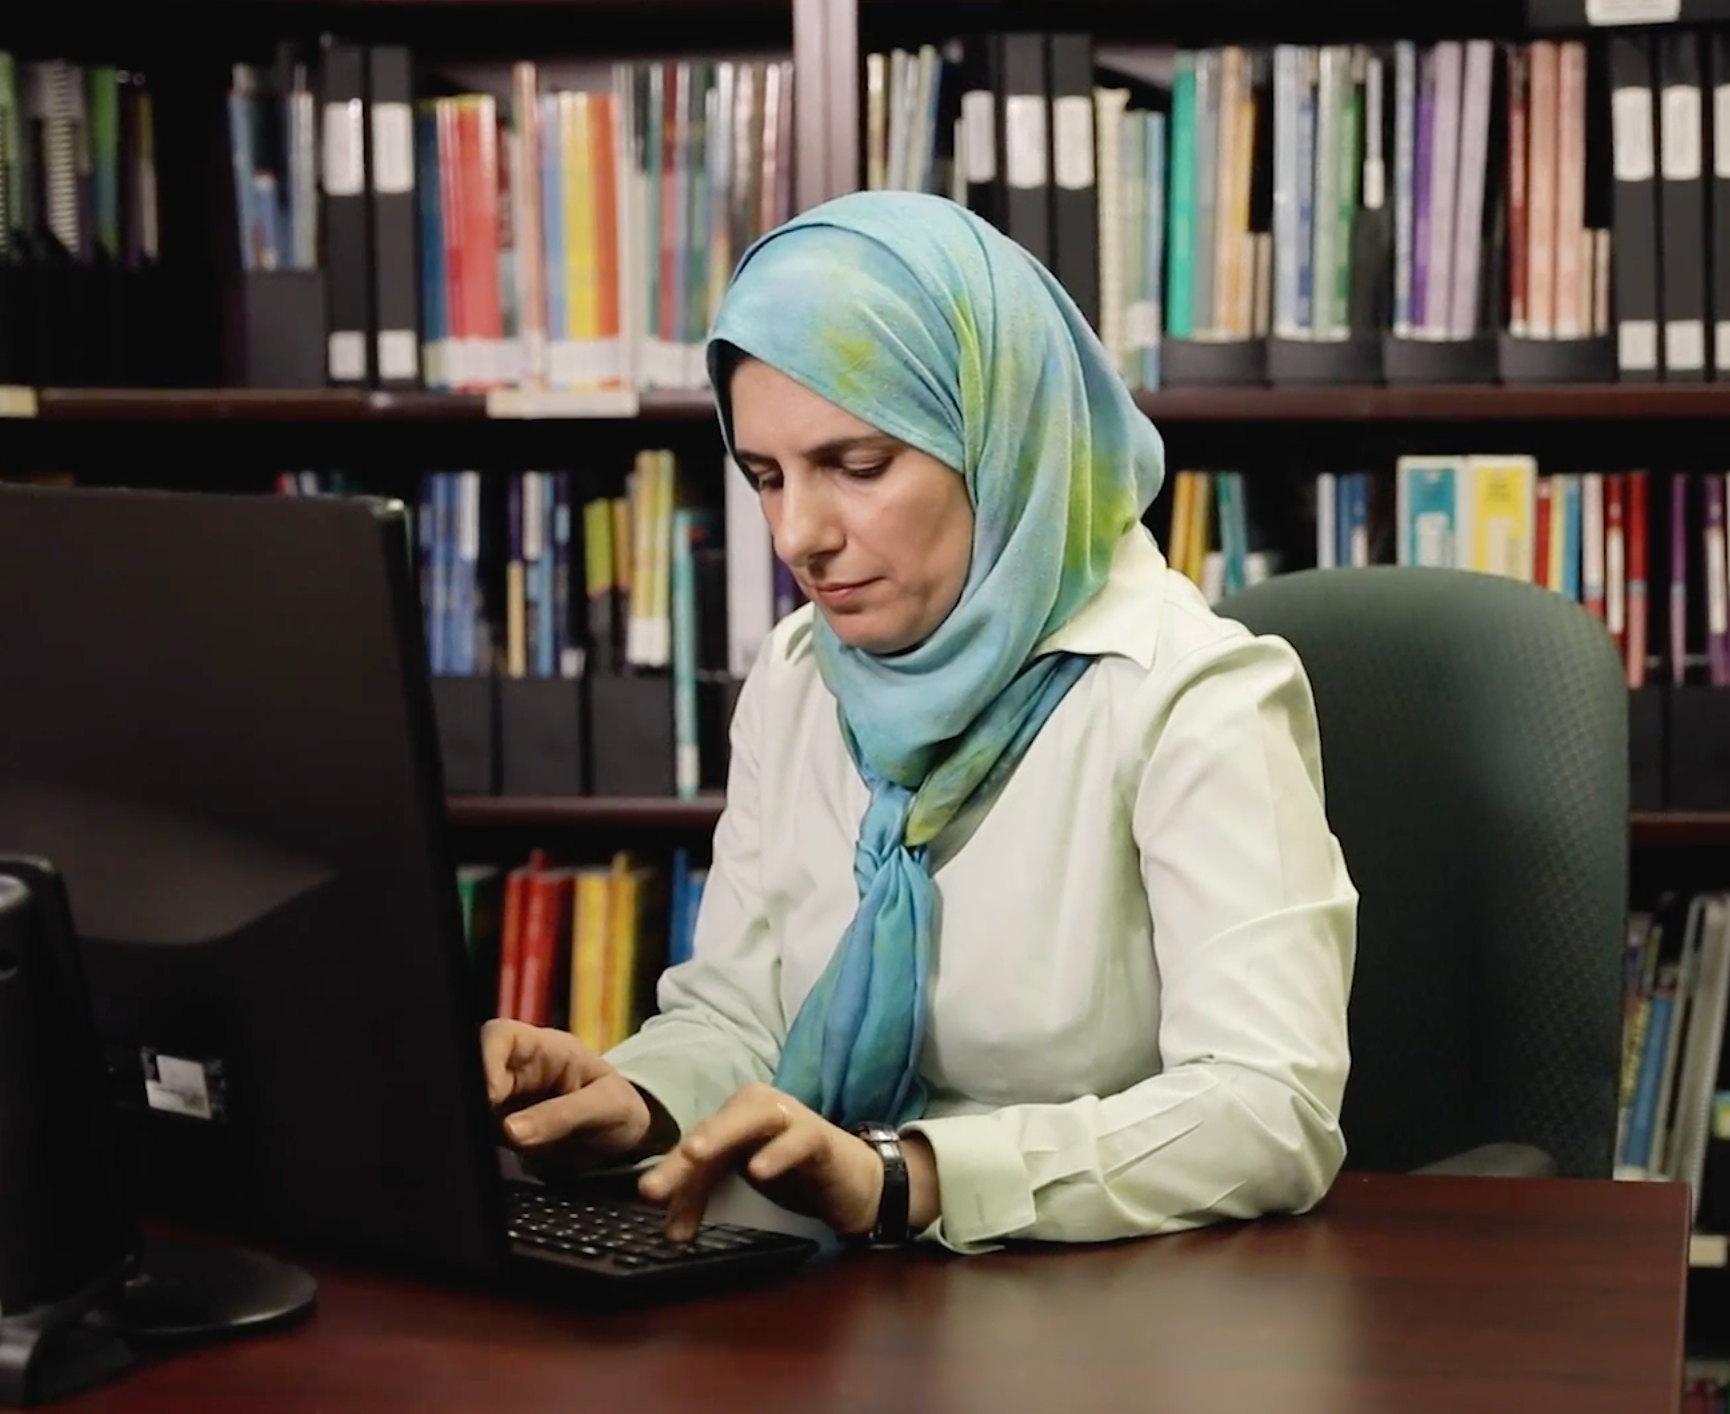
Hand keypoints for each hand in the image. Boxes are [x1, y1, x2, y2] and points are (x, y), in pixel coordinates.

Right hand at [480, 1018, 654, 1171]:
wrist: (622, 1142)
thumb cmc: (619, 1108)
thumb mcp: (607, 1107)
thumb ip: (564, 1114)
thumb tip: (512, 1131)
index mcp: (547, 1049)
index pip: (500, 1036)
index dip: (486, 1057)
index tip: (489, 1095)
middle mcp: (517, 1070)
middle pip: (473, 1066)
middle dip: (470, 1093)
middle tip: (478, 1125)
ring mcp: (504, 1100)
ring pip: (468, 1099)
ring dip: (470, 1120)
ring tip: (479, 1142)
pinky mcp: (497, 1128)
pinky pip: (475, 1129)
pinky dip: (473, 1141)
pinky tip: (478, 1153)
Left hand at [637, 1084, 883, 1240]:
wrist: (851, 1180)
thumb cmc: (791, 1173)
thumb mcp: (740, 1186)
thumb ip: (705, 1197)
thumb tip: (669, 1229)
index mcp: (731, 1119)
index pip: (695, 1145)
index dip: (672, 1172)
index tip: (649, 1200)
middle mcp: (756, 1109)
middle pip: (715, 1127)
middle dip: (683, 1154)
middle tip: (656, 1180)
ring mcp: (789, 1118)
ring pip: (752, 1118)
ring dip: (722, 1133)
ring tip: (695, 1154)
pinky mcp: (819, 1136)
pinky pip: (798, 1139)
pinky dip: (777, 1152)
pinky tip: (758, 1171)